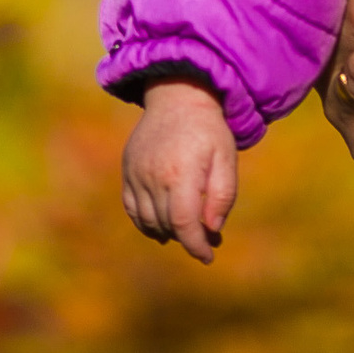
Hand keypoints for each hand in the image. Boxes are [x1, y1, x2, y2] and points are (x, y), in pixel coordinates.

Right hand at [121, 79, 238, 260]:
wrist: (178, 96)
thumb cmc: (209, 129)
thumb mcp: (227, 158)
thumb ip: (222, 196)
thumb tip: (211, 230)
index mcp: (181, 174)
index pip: (184, 224)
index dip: (196, 245)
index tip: (208, 256)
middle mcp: (153, 177)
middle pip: (167, 225)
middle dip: (188, 238)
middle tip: (207, 238)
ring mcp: (136, 173)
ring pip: (148, 221)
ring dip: (168, 232)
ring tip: (188, 228)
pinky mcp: (127, 170)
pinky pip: (132, 208)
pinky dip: (146, 223)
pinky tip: (163, 225)